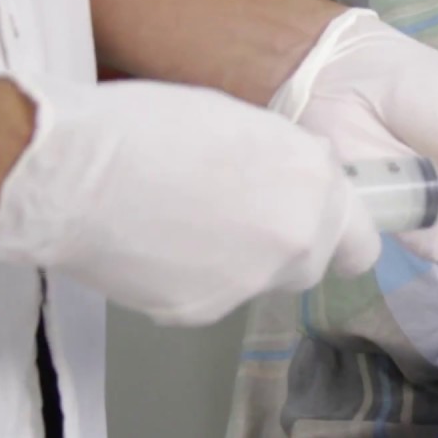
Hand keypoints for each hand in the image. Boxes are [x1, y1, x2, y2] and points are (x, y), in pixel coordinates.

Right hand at [0, 77, 380, 324]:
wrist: (75, 171)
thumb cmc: (152, 126)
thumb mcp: (247, 125)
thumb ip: (288, 164)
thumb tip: (294, 184)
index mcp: (316, 181)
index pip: (362, 235)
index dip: (337, 228)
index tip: (314, 220)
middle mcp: (298, 237)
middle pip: (315, 262)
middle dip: (290, 245)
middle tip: (241, 219)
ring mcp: (253, 281)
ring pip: (263, 281)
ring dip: (242, 261)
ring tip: (186, 223)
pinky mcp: (204, 312)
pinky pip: (214, 298)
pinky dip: (194, 279)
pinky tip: (157, 245)